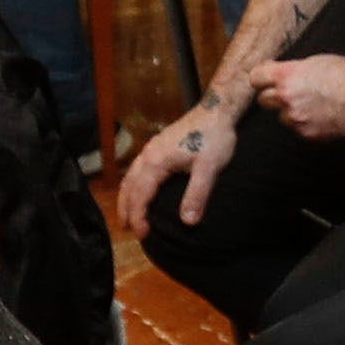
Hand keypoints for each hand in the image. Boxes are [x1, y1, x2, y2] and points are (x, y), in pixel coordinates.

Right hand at [131, 93, 238, 222]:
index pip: (140, 195)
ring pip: (130, 176)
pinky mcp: (158, 146)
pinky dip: (133, 185)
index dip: (139, 216)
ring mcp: (151, 149)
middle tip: (127, 230)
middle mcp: (148, 155)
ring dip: (127, 197)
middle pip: (129, 186)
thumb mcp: (209, 168)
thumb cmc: (214, 137)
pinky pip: (137, 169)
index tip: (142, 235)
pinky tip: (138, 190)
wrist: (217, 109)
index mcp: (157, 162)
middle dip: (127, 209)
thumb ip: (197, 194)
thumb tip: (187, 222)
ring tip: (127, 215)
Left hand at [259, 52, 344, 138]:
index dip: (262, 78)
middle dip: (274, 96)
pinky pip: (299, 129)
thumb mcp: (315, 62)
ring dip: (291, 112)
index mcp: (287, 77)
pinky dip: (307, 124)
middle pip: (263, 100)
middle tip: (291, 92)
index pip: (255, 78)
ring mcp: (297, 120)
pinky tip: (323, 115)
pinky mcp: (309, 135)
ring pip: (282, 117)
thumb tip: (278, 76)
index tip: (267, 79)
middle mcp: (287, 99)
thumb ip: (292, 71)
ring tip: (314, 104)